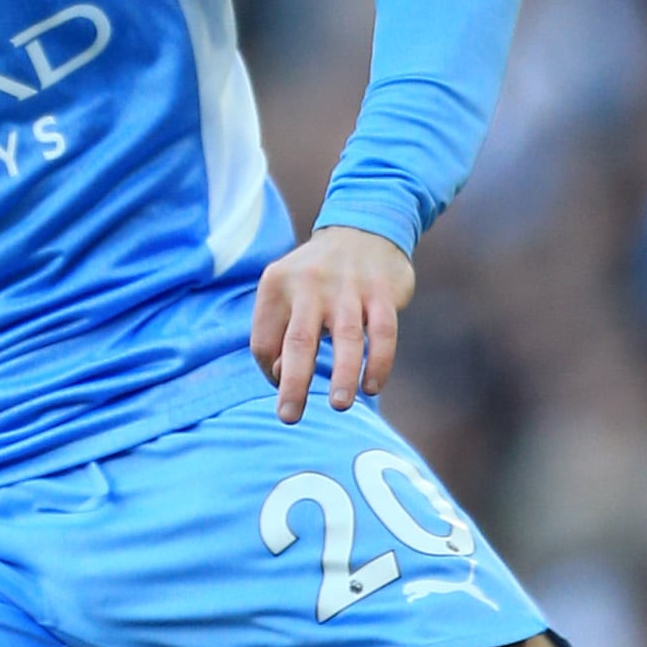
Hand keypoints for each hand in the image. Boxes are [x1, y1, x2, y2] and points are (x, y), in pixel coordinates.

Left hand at [251, 224, 415, 423]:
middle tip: (289, 417)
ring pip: (345, 338)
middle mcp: (309, 284)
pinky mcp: (382, 291)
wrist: (364, 229)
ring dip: (342, 375)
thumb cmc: (317, 277)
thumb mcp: (287, 291)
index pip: (263, 340)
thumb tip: (280, 376)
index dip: (270, 372)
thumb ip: (278, 330)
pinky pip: (382, 332)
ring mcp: (348, 287)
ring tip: (339, 406)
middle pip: (298, 341)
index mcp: (276, 285)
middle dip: (293, 383)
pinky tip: (372, 386)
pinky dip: (378, 362)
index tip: (283, 389)